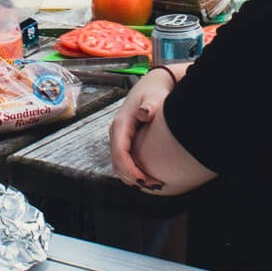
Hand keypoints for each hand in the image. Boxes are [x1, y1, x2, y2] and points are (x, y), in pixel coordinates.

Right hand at [110, 69, 174, 190]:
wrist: (151, 86)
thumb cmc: (153, 92)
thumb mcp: (153, 97)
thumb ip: (150, 105)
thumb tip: (145, 112)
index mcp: (120, 125)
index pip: (120, 153)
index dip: (130, 170)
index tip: (145, 180)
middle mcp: (116, 134)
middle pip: (118, 164)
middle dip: (133, 178)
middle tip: (155, 185)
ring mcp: (119, 139)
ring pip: (120, 165)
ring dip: (133, 178)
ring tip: (154, 184)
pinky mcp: (125, 142)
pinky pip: (125, 161)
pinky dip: (134, 172)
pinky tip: (150, 176)